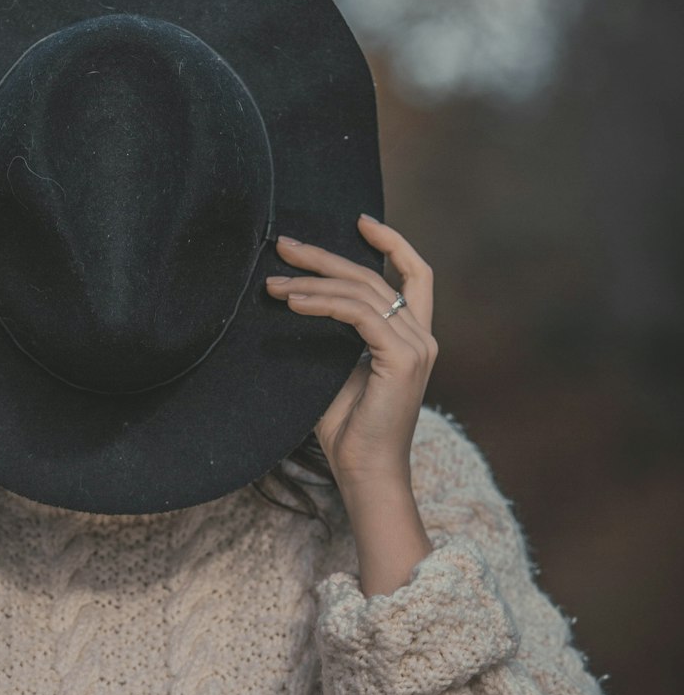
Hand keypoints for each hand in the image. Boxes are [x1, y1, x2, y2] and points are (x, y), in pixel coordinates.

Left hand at [265, 214, 436, 486]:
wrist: (364, 473)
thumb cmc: (346, 430)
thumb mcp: (333, 371)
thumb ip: (329, 337)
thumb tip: (292, 301)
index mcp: (412, 337)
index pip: (417, 275)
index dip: (393, 243)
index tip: (359, 221)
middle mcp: (421, 337)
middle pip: (374, 276)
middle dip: (326, 256)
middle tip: (283, 245)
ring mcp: (416, 346)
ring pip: (362, 291)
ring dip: (312, 282)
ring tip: (272, 284)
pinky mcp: (403, 359)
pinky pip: (358, 314)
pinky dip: (322, 303)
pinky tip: (292, 303)